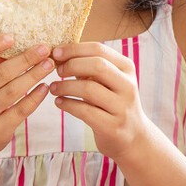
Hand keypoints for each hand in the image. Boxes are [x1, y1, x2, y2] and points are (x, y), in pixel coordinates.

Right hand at [0, 34, 55, 162]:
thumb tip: (19, 45)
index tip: (13, 37)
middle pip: (2, 73)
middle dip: (27, 58)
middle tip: (44, 48)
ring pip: (14, 90)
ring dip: (35, 74)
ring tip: (49, 64)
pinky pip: (21, 109)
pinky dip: (35, 96)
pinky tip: (45, 87)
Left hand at [49, 42, 153, 160]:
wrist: (133, 136)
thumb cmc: (113, 103)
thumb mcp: (109, 81)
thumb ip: (90, 67)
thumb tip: (61, 53)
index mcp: (127, 68)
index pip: (99, 49)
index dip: (74, 49)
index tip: (56, 53)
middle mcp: (128, 85)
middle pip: (97, 65)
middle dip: (71, 65)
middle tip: (56, 71)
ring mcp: (122, 106)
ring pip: (89, 89)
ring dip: (65, 86)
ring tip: (53, 88)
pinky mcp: (112, 126)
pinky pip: (84, 111)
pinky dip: (67, 104)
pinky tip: (59, 102)